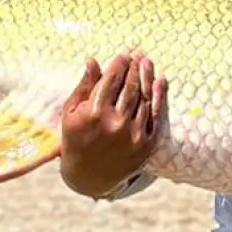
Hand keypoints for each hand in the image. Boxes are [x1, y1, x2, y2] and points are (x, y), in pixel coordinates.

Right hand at [58, 52, 166, 198]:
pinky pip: (156, 115)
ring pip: (145, 98)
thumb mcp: (72, 112)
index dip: (119, 65)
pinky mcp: (146, 145)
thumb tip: (92, 60)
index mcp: (94, 114)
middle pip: (130, 87)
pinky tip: (160, 81)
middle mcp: (115, 124)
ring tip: (147, 63)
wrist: (89, 176)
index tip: (123, 55)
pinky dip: (160, 96)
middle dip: (134, 68)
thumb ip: (85, 86)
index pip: (111, 81)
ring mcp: (133, 135)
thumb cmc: (76, 138)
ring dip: (147, 77)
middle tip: (138, 55)